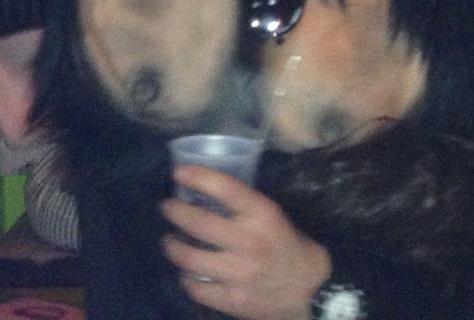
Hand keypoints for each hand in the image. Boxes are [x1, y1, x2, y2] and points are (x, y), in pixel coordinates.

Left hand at [159, 166, 331, 319]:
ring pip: (191, 258)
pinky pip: (197, 288)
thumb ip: (243, 206)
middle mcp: (250, 242)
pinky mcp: (233, 300)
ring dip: (172, 247)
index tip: (179, 173)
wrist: (307, 289)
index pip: (227, 189)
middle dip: (175, 212)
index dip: (200, 178)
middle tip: (166, 207)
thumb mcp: (272, 216)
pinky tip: (185, 272)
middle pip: (200, 223)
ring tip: (168, 241)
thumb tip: (203, 190)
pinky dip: (186, 278)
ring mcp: (240, 274)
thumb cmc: (286, 245)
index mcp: (263, 215)